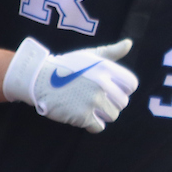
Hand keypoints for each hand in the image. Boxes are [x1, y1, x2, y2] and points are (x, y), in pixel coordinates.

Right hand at [2, 37, 138, 132]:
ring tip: (90, 106)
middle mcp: (102, 84)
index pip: (131, 84)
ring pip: (113, 115)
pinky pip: (99, 127)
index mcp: (105, 68)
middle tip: (97, 99)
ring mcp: (93, 100)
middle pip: (122, 102)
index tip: (113, 89)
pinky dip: (93, 125)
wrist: (40, 79)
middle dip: (112, 102)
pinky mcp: (83, 116)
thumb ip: (111, 52)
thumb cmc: (66, 66)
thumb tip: (129, 43)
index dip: (124, 89)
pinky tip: (83, 116)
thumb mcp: (89, 55)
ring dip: (103, 114)